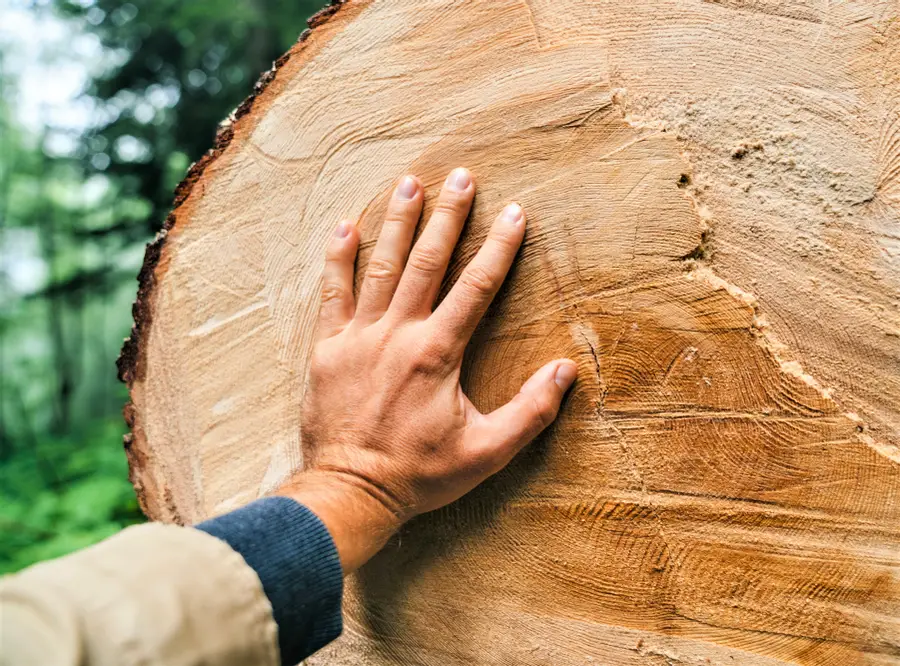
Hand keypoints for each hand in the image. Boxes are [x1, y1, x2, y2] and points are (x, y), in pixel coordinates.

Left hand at [277, 168, 576, 571]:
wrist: (350, 491)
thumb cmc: (419, 474)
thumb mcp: (486, 452)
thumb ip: (530, 411)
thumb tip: (565, 371)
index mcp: (438, 353)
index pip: (476, 286)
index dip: (499, 247)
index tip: (515, 213)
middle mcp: (398, 333)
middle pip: (428, 262)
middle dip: (448, 216)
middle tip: (462, 176)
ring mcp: (358, 336)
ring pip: (381, 267)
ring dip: (398, 223)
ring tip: (409, 183)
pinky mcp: (327, 347)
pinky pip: (331, 293)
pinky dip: (338, 258)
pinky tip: (345, 226)